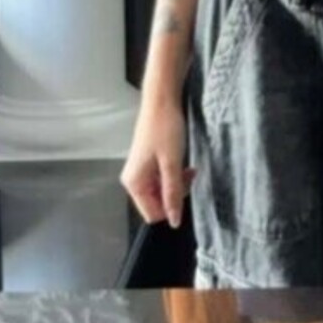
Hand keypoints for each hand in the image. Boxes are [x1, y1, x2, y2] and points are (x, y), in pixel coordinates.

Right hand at [120, 96, 196, 230]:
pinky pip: (161, 180)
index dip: (171, 207)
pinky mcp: (147, 163)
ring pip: (161, 192)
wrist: (162, 101)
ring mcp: (140, 172)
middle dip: (175, 194)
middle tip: (189, 175)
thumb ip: (173, 193)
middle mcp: (133, 181)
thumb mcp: (172, 163)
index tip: (184, 187)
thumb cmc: (165, 129)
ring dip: (177, 184)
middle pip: (157, 203)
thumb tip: (174, 221)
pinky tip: (183, 164)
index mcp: (134, 184)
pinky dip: (174, 175)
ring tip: (189, 168)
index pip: (153, 214)